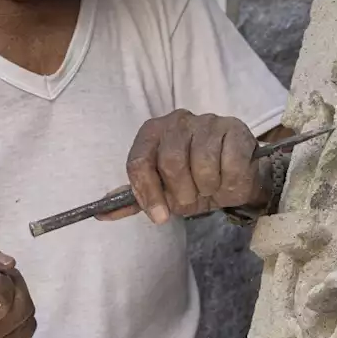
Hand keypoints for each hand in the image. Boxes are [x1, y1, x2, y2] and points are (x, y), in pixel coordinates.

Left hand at [103, 110, 268, 223]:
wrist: (236, 177)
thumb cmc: (195, 182)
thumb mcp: (164, 193)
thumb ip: (135, 199)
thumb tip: (100, 214)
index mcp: (153, 132)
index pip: (139, 162)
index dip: (148, 193)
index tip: (160, 216)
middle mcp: (177, 121)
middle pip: (170, 162)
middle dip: (182, 193)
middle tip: (192, 200)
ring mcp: (208, 121)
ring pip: (202, 164)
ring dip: (209, 188)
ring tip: (212, 188)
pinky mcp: (234, 128)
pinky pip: (230, 163)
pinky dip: (229, 183)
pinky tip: (229, 181)